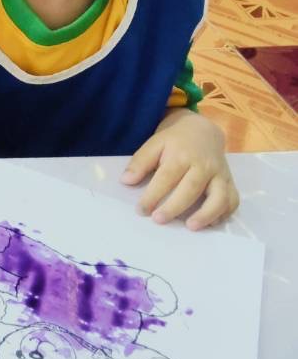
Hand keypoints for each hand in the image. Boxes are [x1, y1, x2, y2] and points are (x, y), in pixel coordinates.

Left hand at [123, 111, 238, 229]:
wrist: (203, 131)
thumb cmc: (175, 141)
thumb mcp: (154, 144)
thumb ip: (140, 162)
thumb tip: (126, 181)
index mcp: (182, 155)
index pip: (167, 177)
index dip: (153, 195)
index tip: (141, 210)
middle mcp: (204, 166)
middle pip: (191, 188)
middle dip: (175, 206)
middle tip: (159, 220)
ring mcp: (220, 175)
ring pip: (220, 196)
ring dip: (207, 214)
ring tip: (191, 227)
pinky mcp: (230, 183)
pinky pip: (233, 200)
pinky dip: (224, 213)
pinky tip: (210, 223)